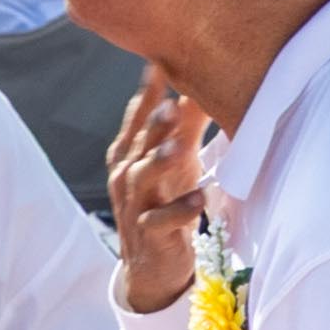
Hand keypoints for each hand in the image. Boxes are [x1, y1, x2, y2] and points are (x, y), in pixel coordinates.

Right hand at [101, 68, 204, 314]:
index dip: (148, 94)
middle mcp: (127, 175)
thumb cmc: (167, 201)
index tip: (158, 64)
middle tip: (171, 104)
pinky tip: (199, 199)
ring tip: (181, 147)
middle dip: (153, 124)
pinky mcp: (149, 234)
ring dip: (161, 161)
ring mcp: (135, 205)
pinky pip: (161, 220)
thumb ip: (188, 126)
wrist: (152, 265)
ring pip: (143, 178)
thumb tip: (202, 87)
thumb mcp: (179, 161)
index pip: (137, 117)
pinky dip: (180, 210)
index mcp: (131, 153)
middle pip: (138, 144)